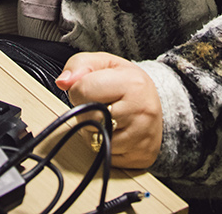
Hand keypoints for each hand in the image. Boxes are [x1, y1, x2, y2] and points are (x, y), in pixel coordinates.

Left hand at [55, 52, 161, 169]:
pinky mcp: (141, 157)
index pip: (83, 90)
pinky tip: (117, 133)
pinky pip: (105, 155)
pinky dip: (105, 146)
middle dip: (86, 111)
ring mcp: (142, 137)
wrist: (159, 107)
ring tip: (109, 119)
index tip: (91, 89)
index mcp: (132, 82)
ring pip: (95, 140)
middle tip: (101, 105)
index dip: (79, 90)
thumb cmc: (127, 84)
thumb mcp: (105, 64)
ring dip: (94, 131)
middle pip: (88, 117)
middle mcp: (141, 110)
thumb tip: (63, 82)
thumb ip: (79, 65)